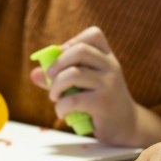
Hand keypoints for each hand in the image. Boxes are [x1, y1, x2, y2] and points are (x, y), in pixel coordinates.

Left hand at [30, 26, 160, 146]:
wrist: (126, 125)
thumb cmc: (100, 102)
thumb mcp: (84, 86)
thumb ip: (60, 78)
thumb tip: (34, 73)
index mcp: (107, 58)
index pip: (94, 35)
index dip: (73, 42)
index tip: (62, 57)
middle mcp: (110, 67)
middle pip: (79, 51)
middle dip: (57, 64)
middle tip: (51, 79)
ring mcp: (109, 84)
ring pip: (73, 74)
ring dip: (56, 86)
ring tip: (55, 97)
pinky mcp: (104, 103)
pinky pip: (73, 100)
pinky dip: (61, 107)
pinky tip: (62, 112)